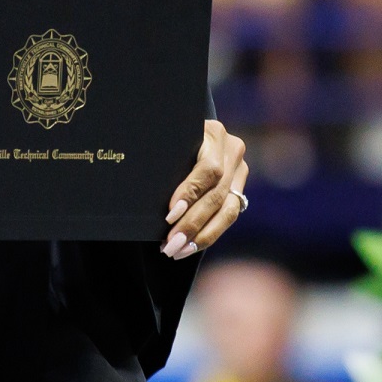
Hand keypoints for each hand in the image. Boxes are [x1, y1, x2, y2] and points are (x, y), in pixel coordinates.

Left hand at [163, 120, 248, 259]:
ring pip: (228, 211)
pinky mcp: (239, 187)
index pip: (208, 170)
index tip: (170, 214)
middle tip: (170, 244)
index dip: (189, 194)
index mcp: (214, 133)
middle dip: (192, 223)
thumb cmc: (166, 136)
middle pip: (216, 195)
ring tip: (178, 251)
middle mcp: (232, 151)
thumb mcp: (167, 140)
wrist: (186, 130)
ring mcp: (240, 170)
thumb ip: (164, 160)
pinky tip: (190, 246)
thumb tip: (142, 192)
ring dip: (202, 236)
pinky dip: (208, 233)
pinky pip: (229, 216)